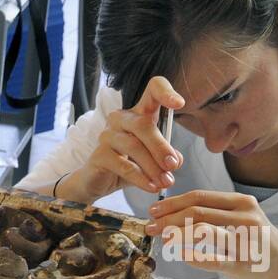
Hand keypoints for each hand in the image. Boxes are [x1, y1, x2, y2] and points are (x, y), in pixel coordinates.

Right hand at [67, 76, 185, 200]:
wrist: (97, 182)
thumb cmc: (127, 164)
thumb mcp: (152, 160)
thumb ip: (166, 156)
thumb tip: (176, 160)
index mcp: (138, 113)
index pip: (152, 91)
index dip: (166, 92)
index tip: (180, 104)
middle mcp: (120, 119)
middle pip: (143, 124)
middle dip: (161, 147)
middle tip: (173, 166)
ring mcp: (107, 135)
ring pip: (134, 146)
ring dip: (153, 167)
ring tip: (165, 182)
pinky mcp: (99, 154)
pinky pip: (123, 165)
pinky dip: (140, 178)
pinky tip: (151, 187)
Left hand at [145, 189, 277, 278]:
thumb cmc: (256, 238)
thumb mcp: (240, 216)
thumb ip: (213, 211)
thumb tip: (172, 211)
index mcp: (240, 203)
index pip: (199, 197)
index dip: (172, 203)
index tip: (153, 210)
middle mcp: (244, 218)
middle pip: (197, 213)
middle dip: (168, 219)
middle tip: (151, 226)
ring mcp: (244, 240)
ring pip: (203, 231)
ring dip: (176, 234)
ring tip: (161, 238)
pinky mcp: (241, 263)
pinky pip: (211, 258)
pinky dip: (191, 255)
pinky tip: (177, 254)